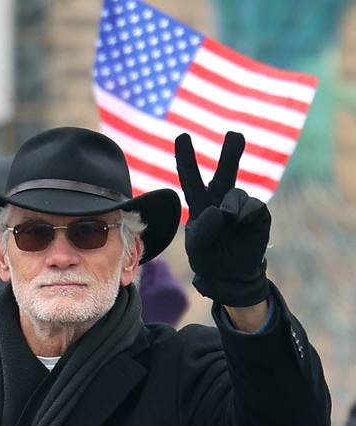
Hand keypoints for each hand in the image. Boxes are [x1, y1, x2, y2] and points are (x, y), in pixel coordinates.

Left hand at [175, 132, 270, 306]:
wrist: (231, 274)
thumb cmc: (208, 257)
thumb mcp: (196, 248)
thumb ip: (202, 229)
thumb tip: (220, 209)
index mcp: (200, 204)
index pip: (190, 178)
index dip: (186, 158)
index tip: (183, 136)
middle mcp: (221, 200)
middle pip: (225, 173)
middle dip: (230, 154)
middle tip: (234, 134)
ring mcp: (241, 206)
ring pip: (236, 193)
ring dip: (230, 207)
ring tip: (227, 222)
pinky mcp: (258, 214)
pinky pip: (253, 207)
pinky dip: (245, 215)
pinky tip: (240, 224)